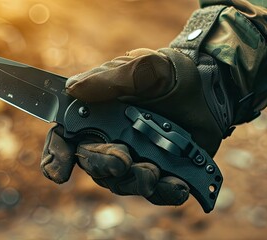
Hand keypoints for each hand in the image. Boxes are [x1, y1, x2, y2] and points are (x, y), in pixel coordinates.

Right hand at [41, 48, 233, 205]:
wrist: (209, 88)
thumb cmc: (170, 74)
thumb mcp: (143, 68)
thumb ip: (110, 78)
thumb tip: (73, 89)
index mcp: (98, 115)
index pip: (66, 139)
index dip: (57, 157)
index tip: (58, 172)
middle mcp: (111, 140)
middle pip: (93, 164)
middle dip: (103, 165)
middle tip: (121, 160)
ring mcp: (136, 159)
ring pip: (123, 183)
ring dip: (136, 180)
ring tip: (155, 170)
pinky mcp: (162, 172)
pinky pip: (157, 192)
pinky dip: (166, 192)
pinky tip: (178, 185)